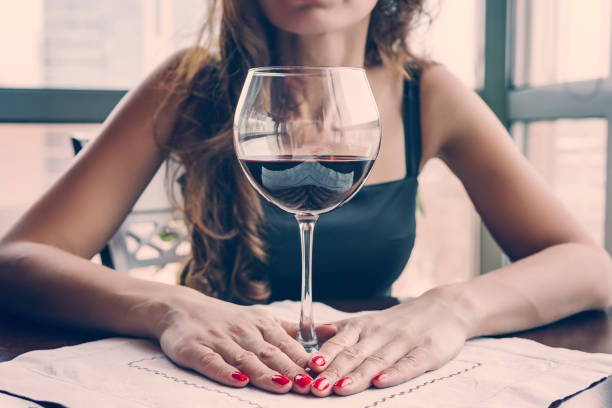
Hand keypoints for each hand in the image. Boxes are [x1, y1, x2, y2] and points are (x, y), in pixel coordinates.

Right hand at [152, 286, 335, 393]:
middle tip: (311, 386)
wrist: (180, 308)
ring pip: (245, 359)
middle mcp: (243, 332)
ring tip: (284, 386)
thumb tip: (333, 330)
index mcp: (262, 325)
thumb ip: (294, 329)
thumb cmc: (227, 318)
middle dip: (292, 370)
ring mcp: (219, 341)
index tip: (325, 372)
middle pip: (270, 353)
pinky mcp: (196, 350)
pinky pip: (212, 362)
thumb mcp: (262, 318)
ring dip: (265, 373)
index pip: (287, 345)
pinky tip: (238, 380)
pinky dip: (225, 371)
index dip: (305, 360)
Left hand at [307, 286, 470, 395]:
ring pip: (377, 361)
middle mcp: (380, 333)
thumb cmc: (400, 321)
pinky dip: (395, 373)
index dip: (324, 355)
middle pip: (354, 354)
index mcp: (364, 327)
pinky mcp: (427, 352)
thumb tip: (312, 333)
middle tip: (317, 387)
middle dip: (334, 371)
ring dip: (358, 375)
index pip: (340, 342)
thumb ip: (342, 330)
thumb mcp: (369, 321)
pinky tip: (382, 381)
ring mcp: (403, 342)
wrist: (444, 308)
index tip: (308, 367)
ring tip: (341, 388)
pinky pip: (409, 364)